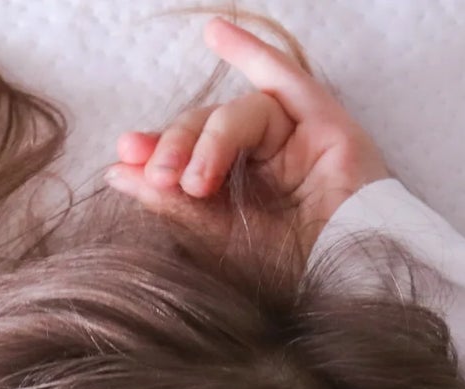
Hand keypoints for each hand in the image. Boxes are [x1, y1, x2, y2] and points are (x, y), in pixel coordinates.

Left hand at [104, 14, 391, 264]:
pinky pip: (284, 78)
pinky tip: (217, 33)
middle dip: (176, 145)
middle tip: (156, 173)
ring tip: (194, 180)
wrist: (348, 279)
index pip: (190, 158)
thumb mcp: (219, 239)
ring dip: (210, 139)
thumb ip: (172, 204)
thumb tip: (116, 172)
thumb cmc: (292, 271)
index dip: (157, 153)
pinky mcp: (326, 125)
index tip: (124, 159)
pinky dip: (251, 52)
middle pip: (208, 129)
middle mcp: (265, 165)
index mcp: (240, 195)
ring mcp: (296, 142)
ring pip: (240, 114)